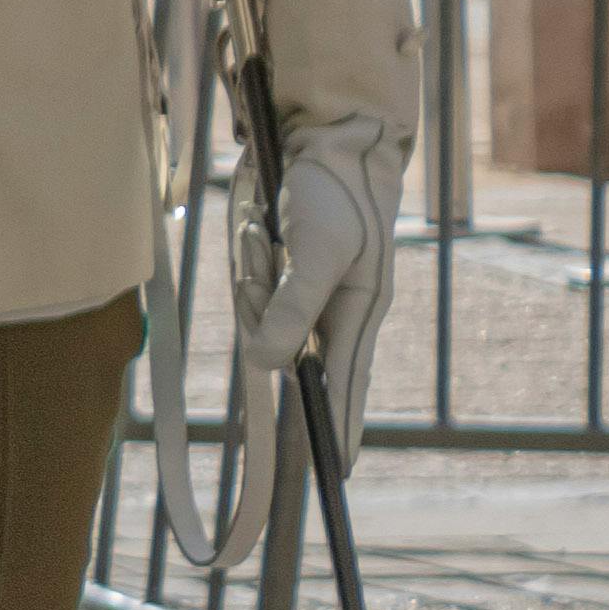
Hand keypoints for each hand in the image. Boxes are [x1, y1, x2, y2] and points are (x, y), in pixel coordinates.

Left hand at [240, 102, 402, 468]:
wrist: (327, 141)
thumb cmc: (335, 195)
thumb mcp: (318, 252)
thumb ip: (293, 309)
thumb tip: (265, 366)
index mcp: (358, 311)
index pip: (347, 382)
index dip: (342, 424)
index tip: (338, 469)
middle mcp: (334, 309)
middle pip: (292, 355)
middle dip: (274, 336)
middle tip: (276, 305)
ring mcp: (307, 292)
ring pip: (263, 321)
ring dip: (255, 282)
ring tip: (266, 234)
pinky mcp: (283, 273)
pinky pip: (253, 290)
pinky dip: (249, 268)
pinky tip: (260, 233)